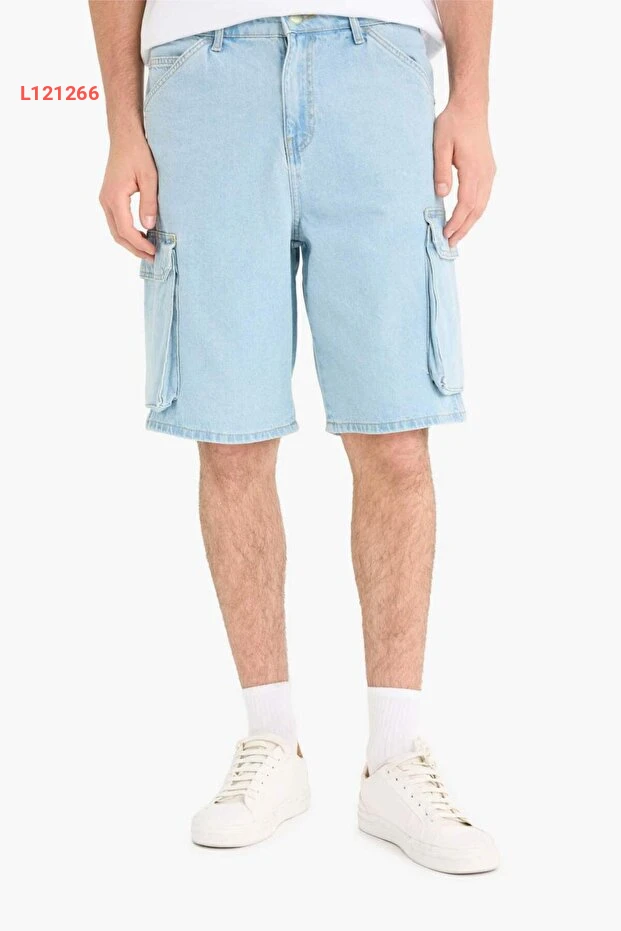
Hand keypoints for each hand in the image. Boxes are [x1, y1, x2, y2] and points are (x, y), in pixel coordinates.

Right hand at [99, 135, 157, 259]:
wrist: (124, 135)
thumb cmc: (138, 152)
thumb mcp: (150, 177)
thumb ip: (149, 202)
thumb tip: (149, 226)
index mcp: (114, 197)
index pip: (126, 230)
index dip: (140, 244)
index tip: (155, 251)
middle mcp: (105, 200)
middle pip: (118, 235)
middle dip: (135, 249)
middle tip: (152, 258)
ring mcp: (105, 199)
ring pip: (115, 230)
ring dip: (130, 242)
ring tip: (147, 250)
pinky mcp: (108, 197)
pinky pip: (116, 221)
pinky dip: (127, 232)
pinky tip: (141, 235)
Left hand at [433, 102, 495, 246]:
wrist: (471, 106)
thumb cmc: (452, 123)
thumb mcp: (440, 145)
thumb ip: (440, 170)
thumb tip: (441, 194)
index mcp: (473, 169)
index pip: (466, 204)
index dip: (456, 221)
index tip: (445, 234)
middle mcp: (485, 173)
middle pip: (477, 209)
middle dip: (463, 228)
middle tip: (451, 244)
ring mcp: (489, 172)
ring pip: (482, 205)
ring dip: (470, 222)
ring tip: (457, 236)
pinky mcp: (488, 169)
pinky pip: (484, 196)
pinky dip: (475, 211)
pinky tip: (466, 218)